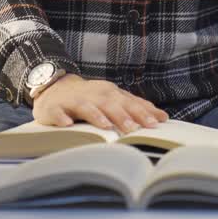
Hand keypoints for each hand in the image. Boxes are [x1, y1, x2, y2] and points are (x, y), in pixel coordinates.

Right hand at [32, 74, 168, 133]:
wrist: (54, 89)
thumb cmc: (90, 99)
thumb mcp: (113, 100)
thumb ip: (136, 108)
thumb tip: (163, 117)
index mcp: (109, 93)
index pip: (128, 102)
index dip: (142, 112)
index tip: (157, 123)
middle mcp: (93, 95)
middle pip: (109, 103)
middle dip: (123, 115)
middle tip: (135, 129)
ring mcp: (73, 100)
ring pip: (86, 106)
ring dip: (96, 115)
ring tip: (106, 126)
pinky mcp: (54, 107)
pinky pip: (57, 112)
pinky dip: (61, 117)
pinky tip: (67, 124)